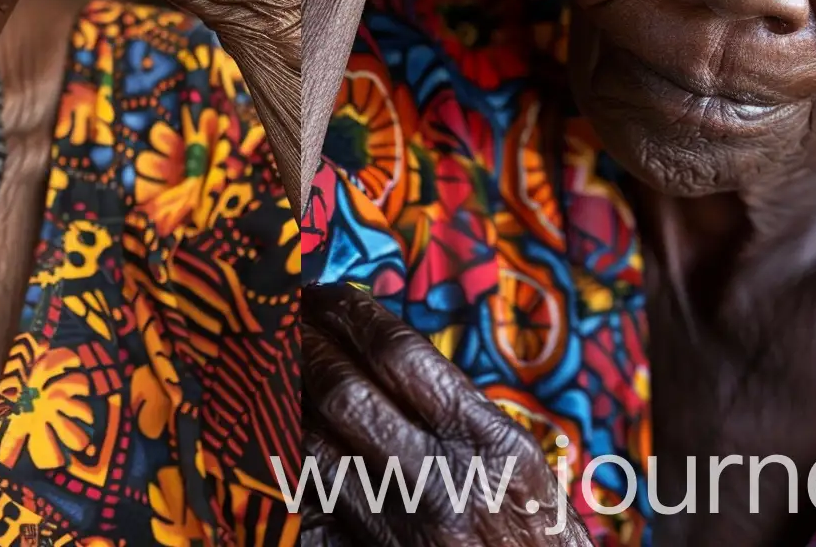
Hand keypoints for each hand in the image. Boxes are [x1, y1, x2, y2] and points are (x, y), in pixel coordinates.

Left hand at [303, 285, 588, 546]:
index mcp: (490, 446)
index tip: (330, 293)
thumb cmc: (535, 542)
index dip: (352, 313)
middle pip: (344, 393)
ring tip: (280, 372)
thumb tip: (387, 353)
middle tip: (288, 320)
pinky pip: (309, 511)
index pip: (400, 355)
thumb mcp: (522, 467)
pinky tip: (288, 444)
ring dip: (292, 403)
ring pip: (314, 448)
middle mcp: (441, 486)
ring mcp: (400, 534)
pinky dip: (294, 474)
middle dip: (306, 347)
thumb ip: (462, 411)